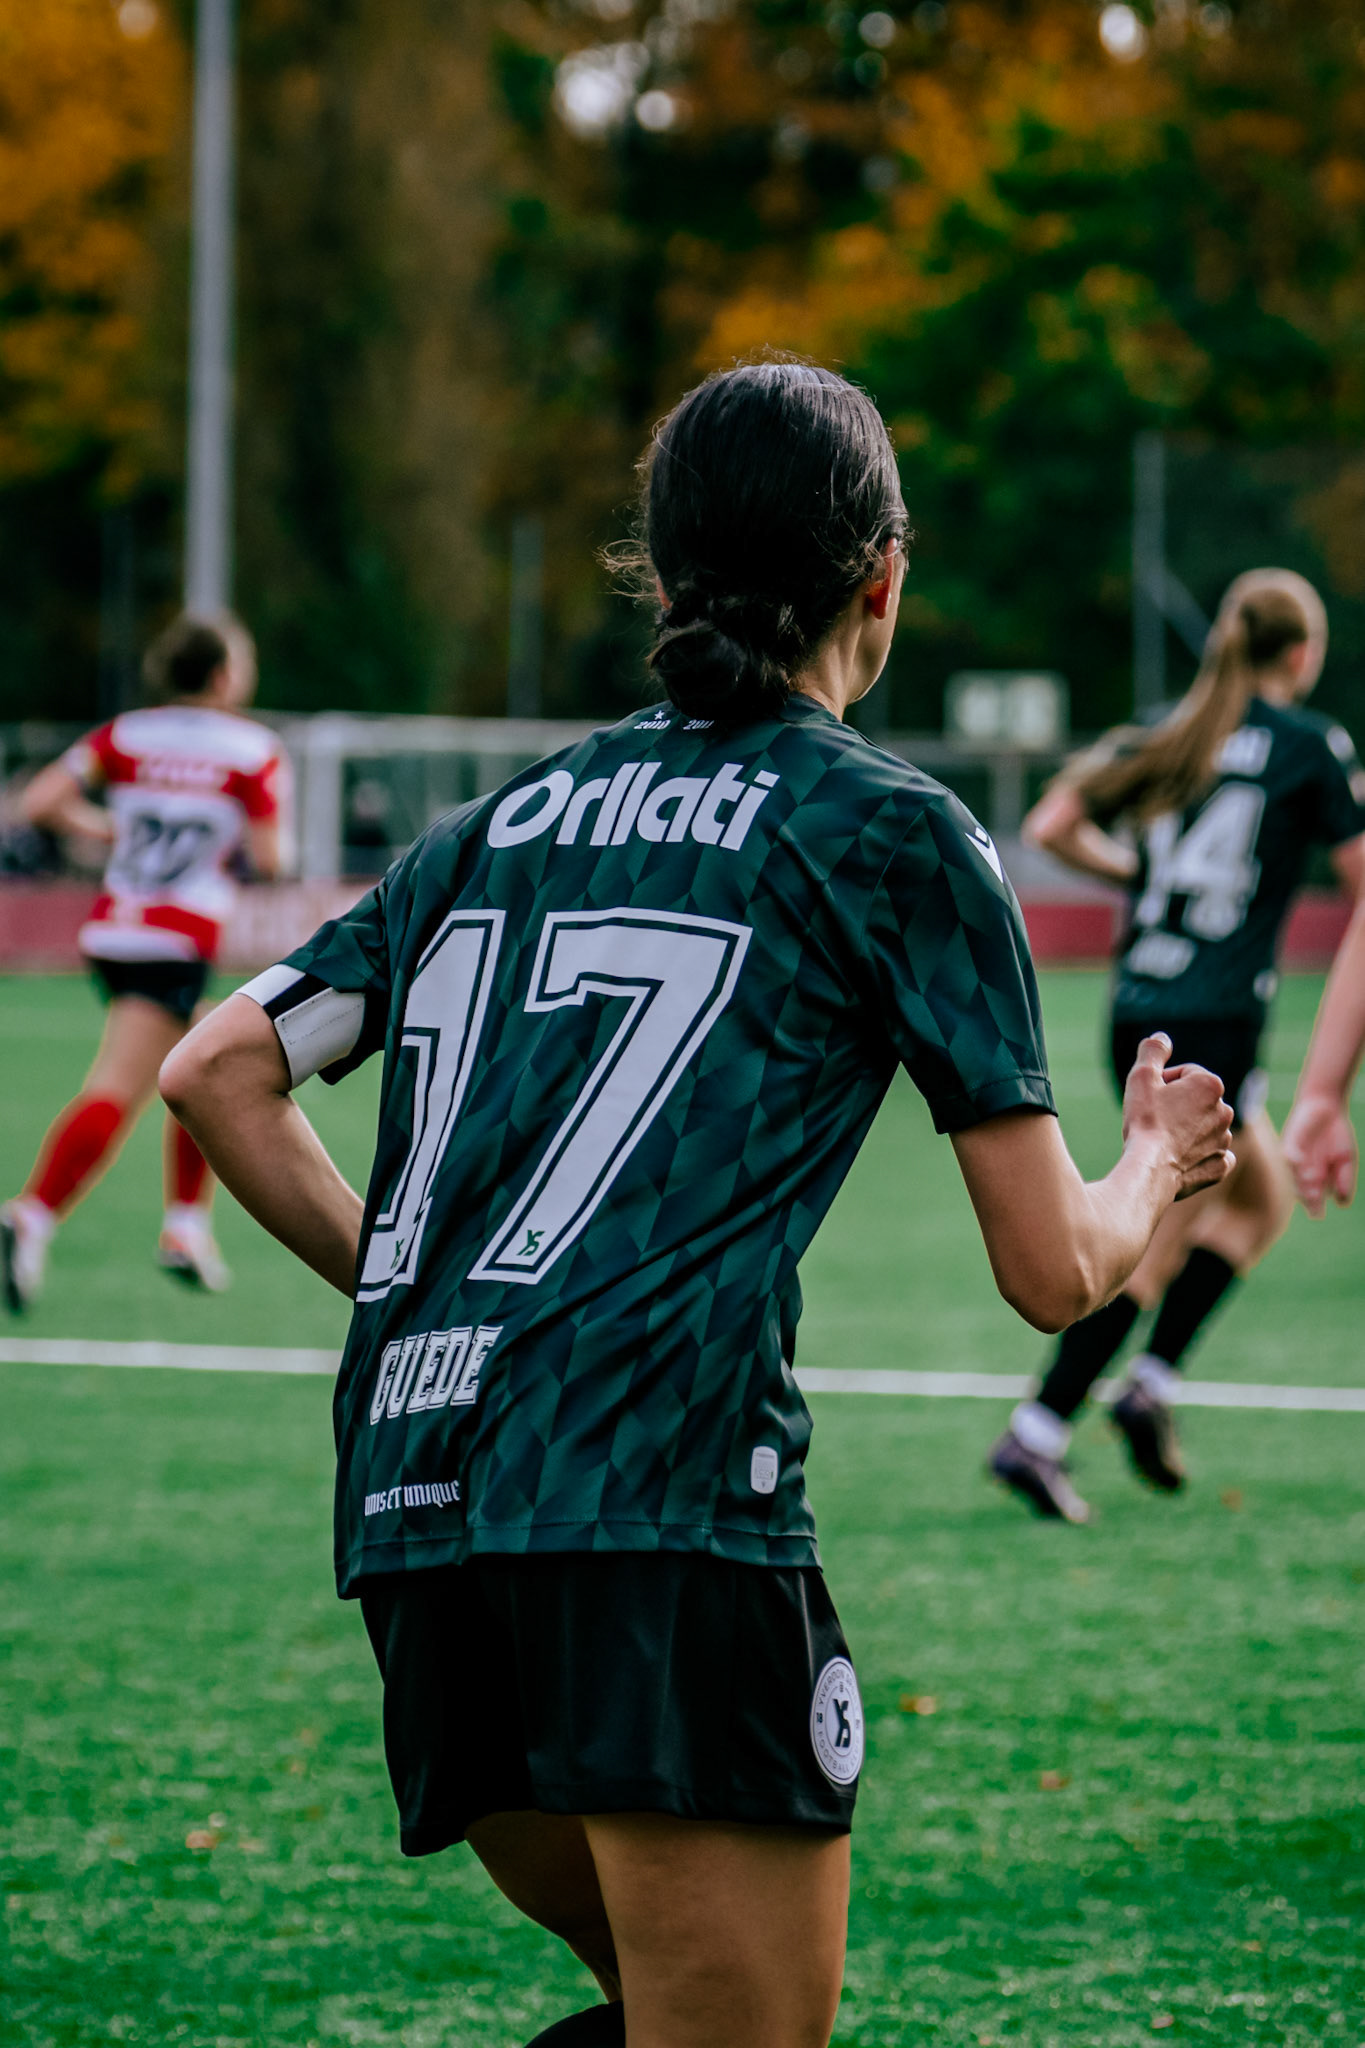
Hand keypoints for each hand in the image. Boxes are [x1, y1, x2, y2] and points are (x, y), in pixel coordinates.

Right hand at [1121, 1032, 1234, 1200]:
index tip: (1149, 1098)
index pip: (1184, 1074)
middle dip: (1177, 1106)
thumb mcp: (1142, 1076)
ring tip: (1163, 1139)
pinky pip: (1213, 1155)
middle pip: (1195, 1101)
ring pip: (1204, 1127)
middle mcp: (1225, 1110)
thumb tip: (1163, 1037)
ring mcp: (1225, 1140)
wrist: (1150, 1168)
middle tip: (1154, 1118)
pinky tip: (1182, 1158)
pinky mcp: (1221, 1165)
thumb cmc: (1145, 1120)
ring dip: (1187, 1130)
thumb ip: (1154, 1050)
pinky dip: (1200, 1155)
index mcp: (1210, 1084)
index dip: (1163, 1083)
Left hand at [1282, 1091, 1356, 1217]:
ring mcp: (1295, 1161)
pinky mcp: (1288, 1145)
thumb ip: (1345, 1180)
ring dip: (1299, 1180)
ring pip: (1292, 1177)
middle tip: (1313, 1198)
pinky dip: (1293, 1159)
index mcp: (1317, 1183)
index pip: (1313, 1202)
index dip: (1314, 1208)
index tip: (1317, 1213)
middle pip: (1301, 1192)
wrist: (1326, 1108)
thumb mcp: (1346, 1159)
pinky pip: (1288, 1155)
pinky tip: (1300, 1160)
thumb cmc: (1336, 1136)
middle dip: (1305, 1196)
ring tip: (1312, 1180)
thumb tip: (1342, 1203)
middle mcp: (1303, 1174)